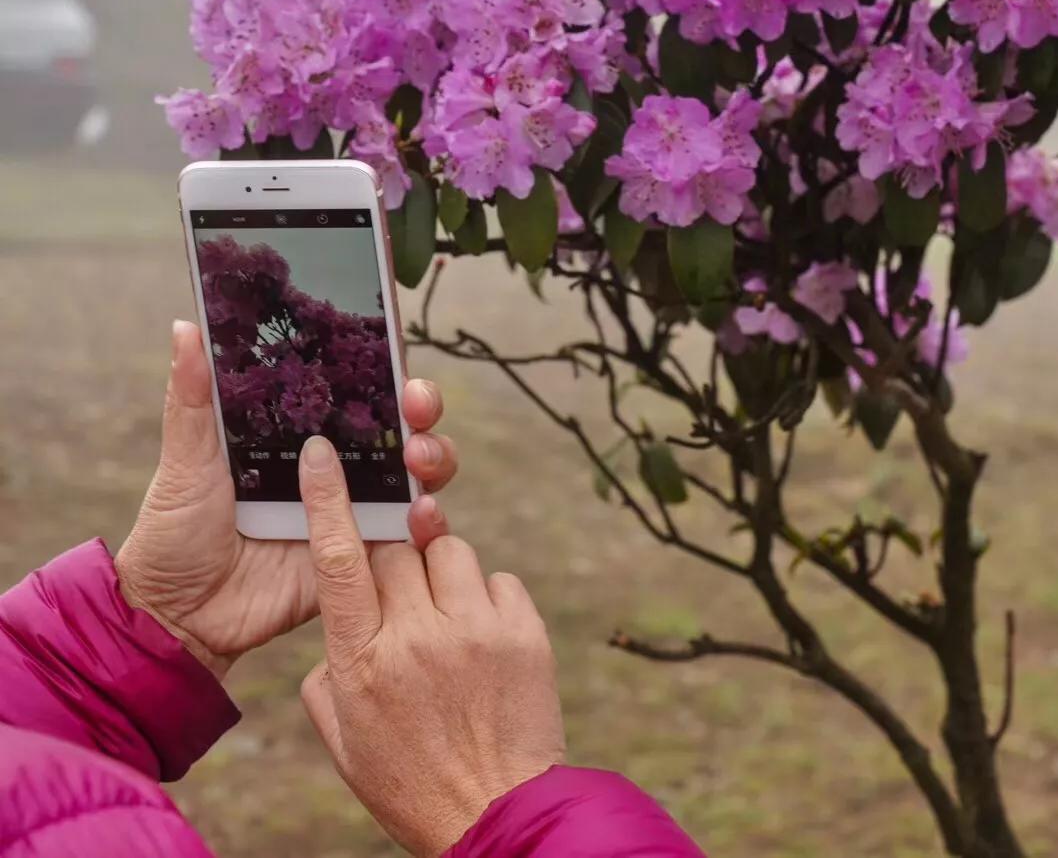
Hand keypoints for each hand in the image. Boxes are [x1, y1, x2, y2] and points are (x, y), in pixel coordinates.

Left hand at [116, 320, 456, 678]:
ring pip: (418, 473)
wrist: (179, 618)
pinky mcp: (363, 558)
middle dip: (422, 405)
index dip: (385, 365)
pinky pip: (409, 538)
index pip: (356, 386)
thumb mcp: (186, 460)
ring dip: (434, 455)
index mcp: (298, 431)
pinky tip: (422, 514)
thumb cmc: (175, 532)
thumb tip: (186, 325)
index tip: (395, 350)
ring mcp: (354, 510)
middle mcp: (336, 465)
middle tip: (415, 405)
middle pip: (400, 422)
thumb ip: (193, 398)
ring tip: (418, 460)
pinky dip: (427, 522)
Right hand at [299, 436, 564, 857]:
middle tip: (406, 603)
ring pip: (451, 549)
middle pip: (398, 548)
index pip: (338, 560)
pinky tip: (484, 639)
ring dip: (445, 573)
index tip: (321, 453)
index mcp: (362, 661)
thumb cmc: (412, 783)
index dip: (327, 499)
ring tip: (448, 620)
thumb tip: (333, 630)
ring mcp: (475, 630)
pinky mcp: (524, 632)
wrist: (500, 816)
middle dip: (397, 563)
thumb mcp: (345, 741)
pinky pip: (499, 578)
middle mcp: (417, 636)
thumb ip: (327, 675)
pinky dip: (488, 598)